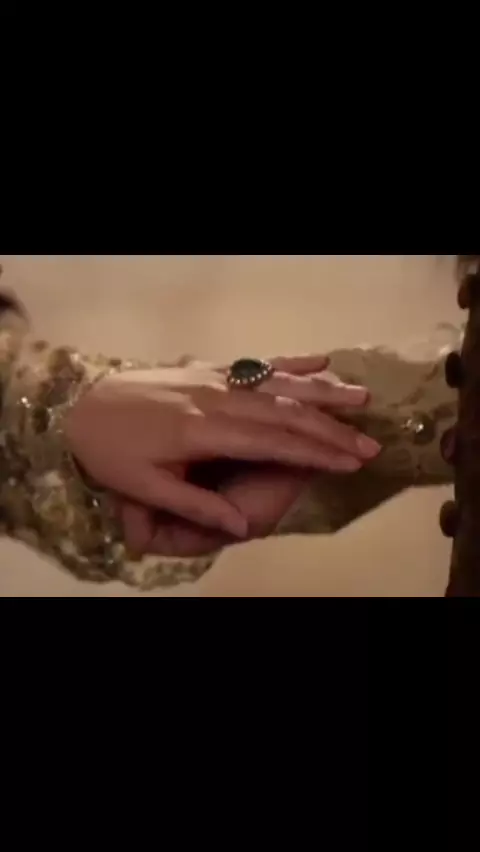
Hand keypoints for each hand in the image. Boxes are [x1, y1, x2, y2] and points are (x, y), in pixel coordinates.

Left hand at [106, 355, 379, 553]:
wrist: (79, 404)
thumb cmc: (111, 451)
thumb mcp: (144, 486)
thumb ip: (195, 505)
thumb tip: (240, 526)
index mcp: (204, 431)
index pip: (272, 442)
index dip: (314, 453)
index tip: (350, 463)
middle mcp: (217, 400)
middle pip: (285, 412)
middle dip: (331, 429)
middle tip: (369, 443)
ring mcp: (215, 379)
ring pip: (278, 383)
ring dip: (322, 391)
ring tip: (360, 398)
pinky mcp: (209, 368)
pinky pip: (257, 364)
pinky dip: (290, 363)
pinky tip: (319, 360)